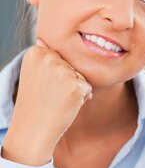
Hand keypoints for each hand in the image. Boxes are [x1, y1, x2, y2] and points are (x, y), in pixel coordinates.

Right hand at [2, 37, 92, 165]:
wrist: (32, 130)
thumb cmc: (35, 103)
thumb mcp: (33, 74)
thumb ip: (42, 55)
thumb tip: (42, 37)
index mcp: (35, 52)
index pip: (59, 57)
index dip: (55, 74)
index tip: (41, 86)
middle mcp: (48, 58)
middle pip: (72, 65)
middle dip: (67, 81)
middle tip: (49, 96)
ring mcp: (62, 71)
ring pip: (80, 76)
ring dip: (75, 90)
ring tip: (57, 101)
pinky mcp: (75, 85)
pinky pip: (87, 88)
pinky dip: (81, 99)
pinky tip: (66, 106)